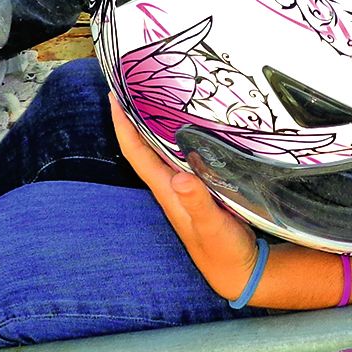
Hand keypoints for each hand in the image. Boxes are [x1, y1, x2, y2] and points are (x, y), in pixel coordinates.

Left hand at [110, 94, 261, 299]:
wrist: (238, 270)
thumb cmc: (223, 250)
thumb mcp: (212, 226)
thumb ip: (198, 203)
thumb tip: (179, 177)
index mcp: (168, 189)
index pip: (136, 152)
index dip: (122, 124)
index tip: (114, 95)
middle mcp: (171, 183)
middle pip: (144, 144)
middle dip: (135, 114)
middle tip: (133, 80)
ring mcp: (185, 185)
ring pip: (163, 147)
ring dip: (155, 121)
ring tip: (156, 91)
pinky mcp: (202, 186)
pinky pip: (184, 153)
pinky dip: (180, 134)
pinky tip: (190, 121)